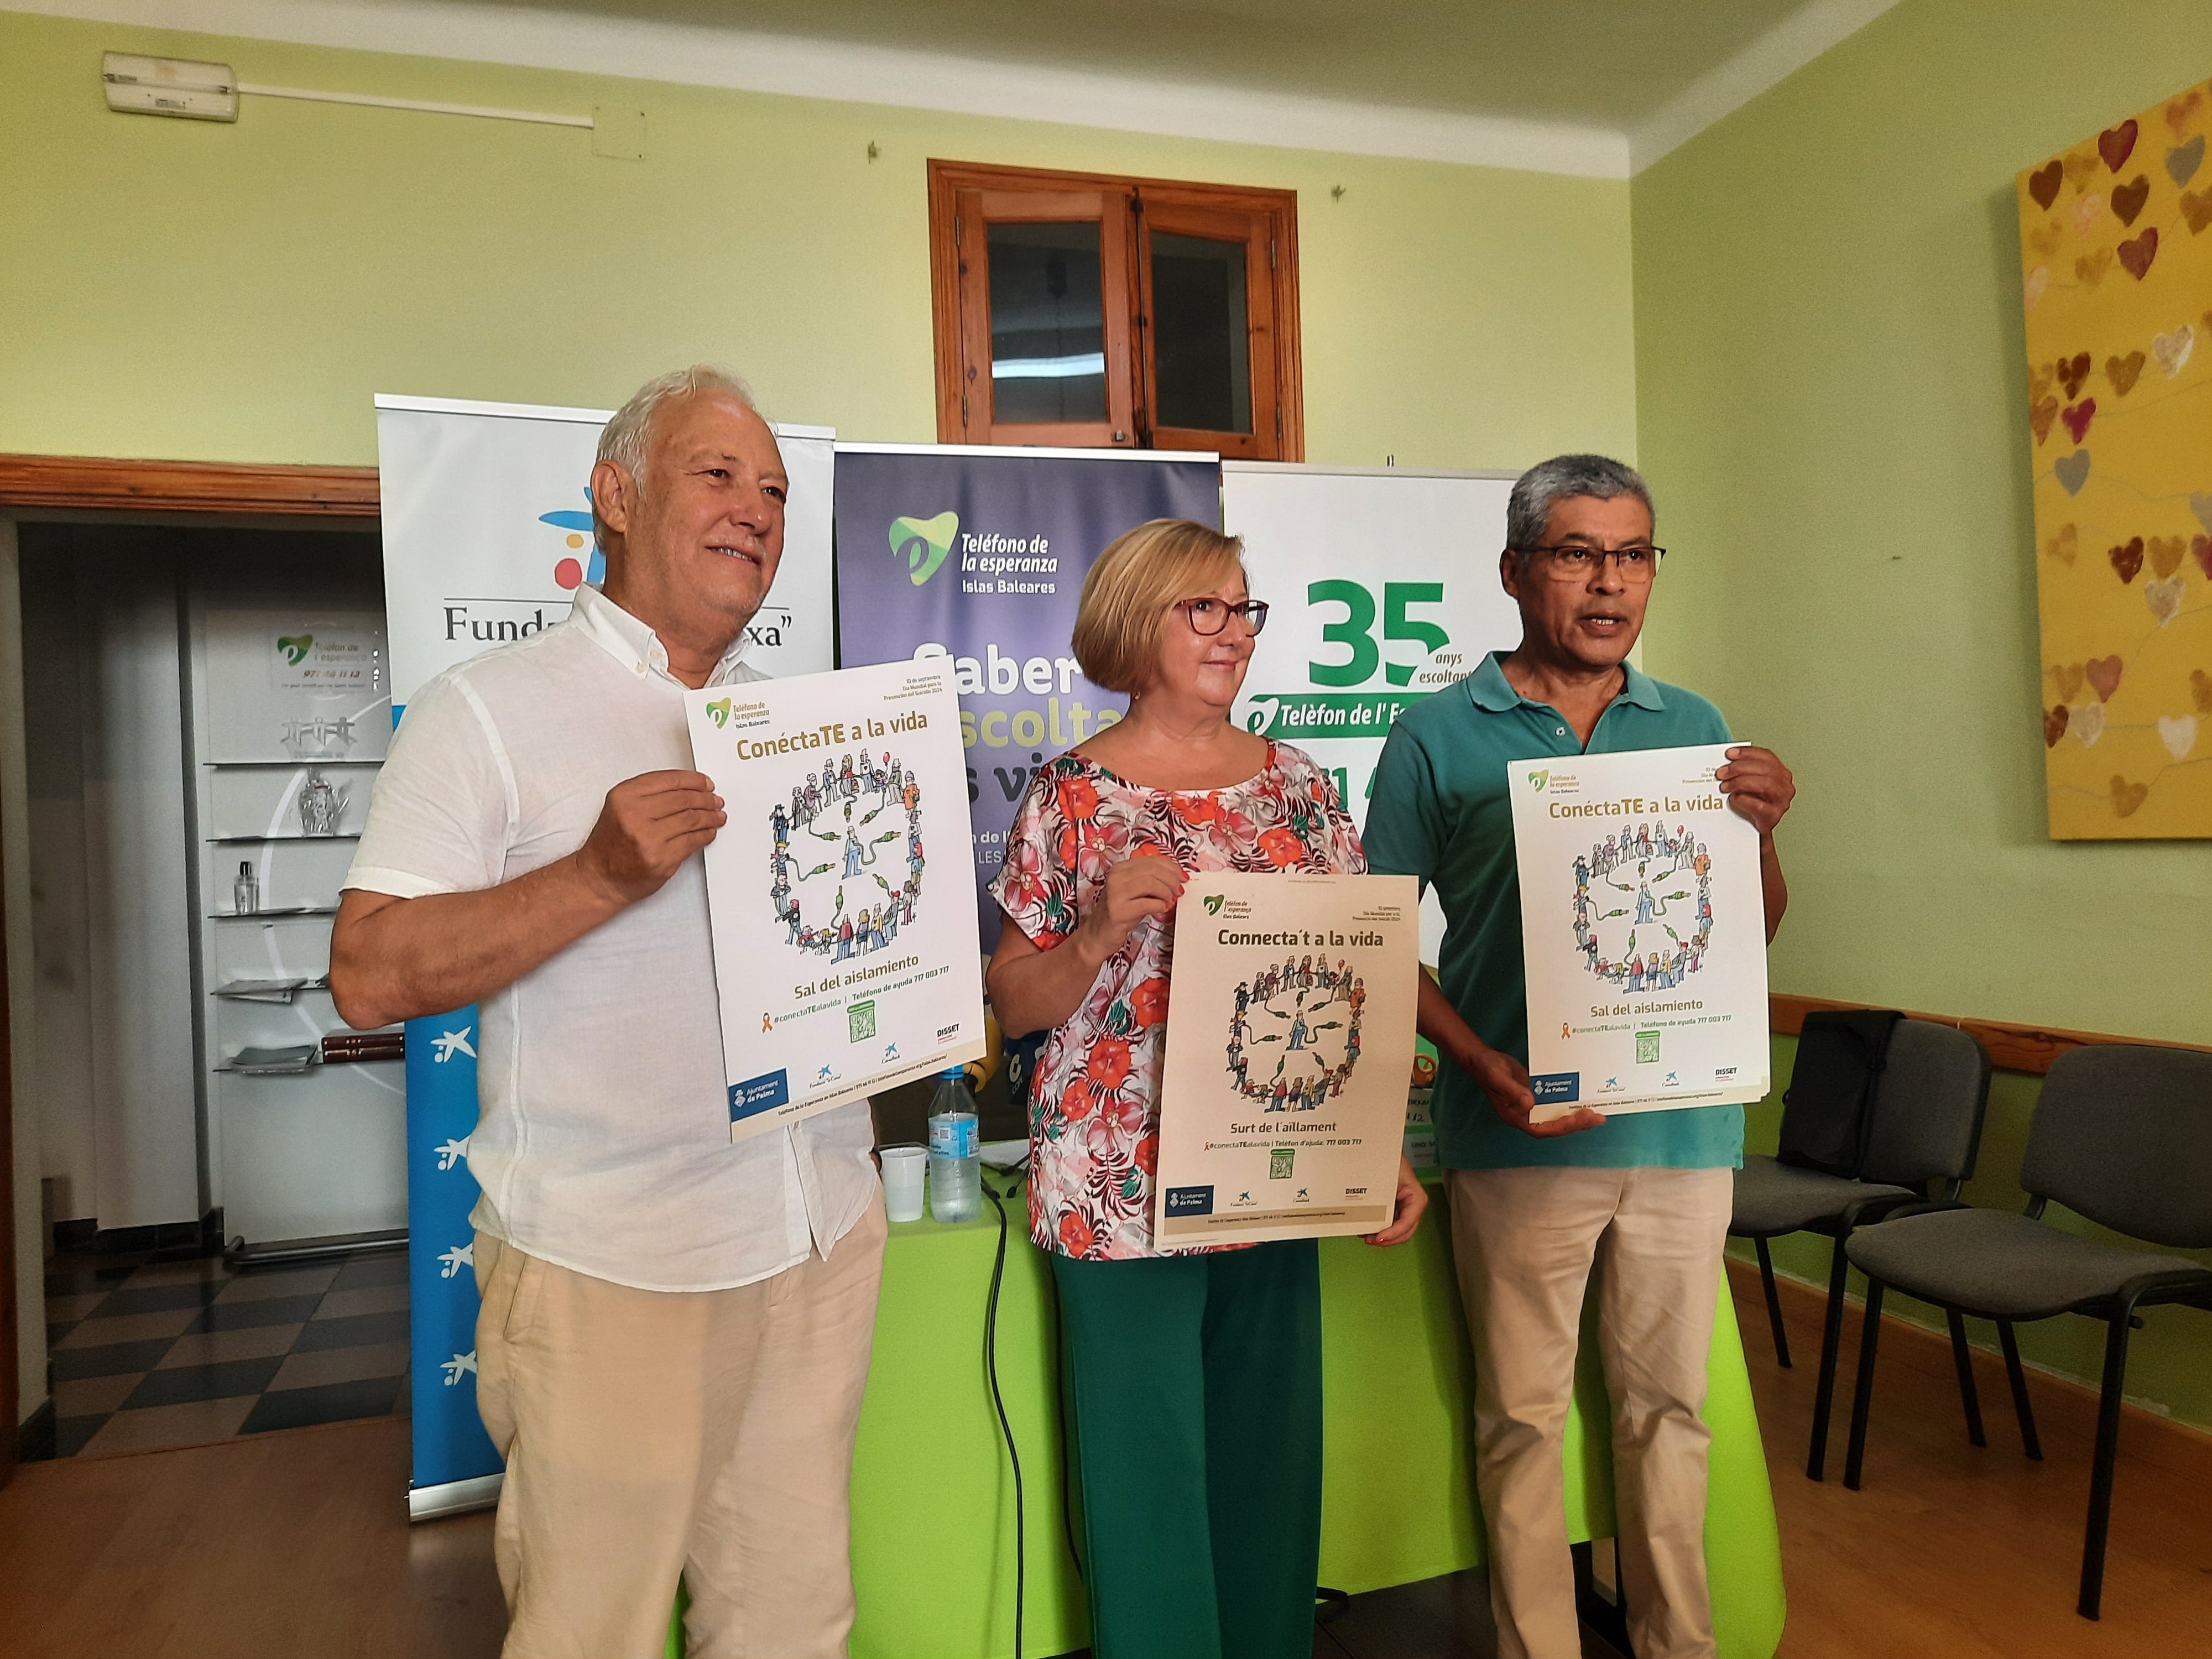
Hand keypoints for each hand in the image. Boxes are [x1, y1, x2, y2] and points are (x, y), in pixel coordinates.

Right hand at [572, 770, 726, 906]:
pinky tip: (709, 832)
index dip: (693, 780)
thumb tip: (689, 788)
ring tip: (717, 815)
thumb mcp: (619, 807)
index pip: (669, 780)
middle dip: (705, 798)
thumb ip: (649, 794)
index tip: (705, 783)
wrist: (599, 878)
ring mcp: (649, 839)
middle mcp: (634, 815)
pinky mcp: (662, 859)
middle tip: (715, 800)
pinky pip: (693, 841)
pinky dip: (706, 835)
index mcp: (624, 797)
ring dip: (710, 816)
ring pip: (692, 819)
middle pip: (683, 799)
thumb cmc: (610, 845)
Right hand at [1072, 848, 1184, 964]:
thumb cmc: (1120, 912)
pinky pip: (1147, 903)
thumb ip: (1151, 879)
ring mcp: (1115, 893)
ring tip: (1170, 900)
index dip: (1171, 867)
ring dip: (1166, 892)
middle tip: (1179, 890)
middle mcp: (1116, 877)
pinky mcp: (1118, 911)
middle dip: (1172, 879)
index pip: (1151, 860)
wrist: (1099, 934)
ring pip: (1151, 883)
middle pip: (1153, 869)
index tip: (1182, 876)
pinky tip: (1162, 908)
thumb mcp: (1135, 891)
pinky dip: (1160, 905)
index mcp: (1120, 868)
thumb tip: (1176, 876)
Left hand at [1364, 1155, 1428, 1245]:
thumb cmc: (1389, 1158)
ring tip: (1366, 1235)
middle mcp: (1413, 1205)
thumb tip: (1367, 1215)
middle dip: (1387, 1239)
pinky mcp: (1395, 1208)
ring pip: (1397, 1231)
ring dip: (1383, 1236)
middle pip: (1404, 1232)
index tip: (1379, 1238)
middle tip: (1369, 1239)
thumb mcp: (1386, 1175)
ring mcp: (1405, 1208)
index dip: (1393, 1233)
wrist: (1384, 1148)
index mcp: (1416, 1197)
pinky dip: (1380, 1229)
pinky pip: (1390, 1224)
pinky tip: (1368, 1228)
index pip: (1407, 1222)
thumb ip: (1381, 1195)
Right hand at [1463, 1041, 1604, 1137]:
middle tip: (1597, 1118)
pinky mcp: (1536, 1094)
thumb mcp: (1497, 1077)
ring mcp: (1532, 1105)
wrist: (1483, 1058)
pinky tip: (1582, 1096)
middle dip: (1576, 1123)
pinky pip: (1555, 1101)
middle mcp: (1526, 1114)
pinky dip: (1569, 1101)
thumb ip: (1512, 1091)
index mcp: (1516, 1116)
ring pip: (1557, 1114)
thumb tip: (1530, 1103)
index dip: (1561, 1127)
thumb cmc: (1486, 1069)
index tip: (1578, 1119)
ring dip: (1576, 1115)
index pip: (1542, 1128)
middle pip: (1554, 1125)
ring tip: (1596, 1113)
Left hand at [1715, 745, 1793, 835]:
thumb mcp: (1749, 783)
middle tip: (1722, 772)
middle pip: (1766, 769)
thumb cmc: (1751, 804)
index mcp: (1780, 773)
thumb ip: (1743, 771)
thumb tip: (1725, 763)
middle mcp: (1784, 785)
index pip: (1767, 756)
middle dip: (1740, 768)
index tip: (1730, 753)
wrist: (1752, 830)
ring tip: (1725, 786)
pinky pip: (1759, 805)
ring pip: (1765, 784)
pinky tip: (1734, 798)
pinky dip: (1743, 800)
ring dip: (1741, 782)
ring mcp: (1781, 801)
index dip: (1748, 753)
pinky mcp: (1773, 816)